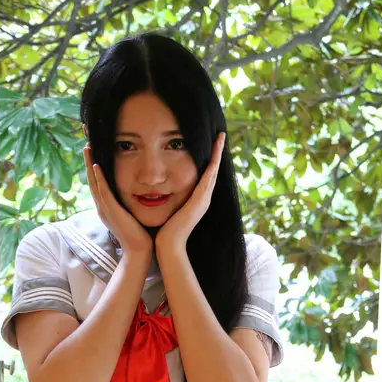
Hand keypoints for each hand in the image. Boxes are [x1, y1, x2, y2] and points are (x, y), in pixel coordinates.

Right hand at [83, 145, 152, 257]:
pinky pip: (103, 191)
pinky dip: (99, 178)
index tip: (94, 154)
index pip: (98, 185)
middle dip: (88, 162)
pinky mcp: (111, 211)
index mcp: (107, 208)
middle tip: (86, 145)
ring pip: (94, 183)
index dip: (95, 169)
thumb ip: (132, 204)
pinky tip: (96, 165)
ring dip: (90, 164)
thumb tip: (142, 194)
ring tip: (87, 148)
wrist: (139, 252)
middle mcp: (103, 207)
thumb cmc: (141, 236)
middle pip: (92, 180)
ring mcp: (105, 209)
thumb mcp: (133, 215)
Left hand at [155, 132, 225, 255]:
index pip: (205, 176)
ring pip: (214, 170)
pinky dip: (213, 163)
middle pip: (213, 170)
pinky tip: (216, 151)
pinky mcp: (201, 200)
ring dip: (218, 153)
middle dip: (217, 152)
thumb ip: (169, 201)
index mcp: (196, 200)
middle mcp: (203, 198)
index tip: (210, 146)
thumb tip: (160, 192)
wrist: (169, 246)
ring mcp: (204, 199)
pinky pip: (209, 177)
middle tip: (221, 135)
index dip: (209, 160)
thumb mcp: (169, 211)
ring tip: (221, 137)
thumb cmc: (165, 232)